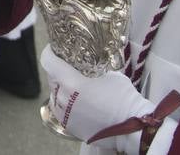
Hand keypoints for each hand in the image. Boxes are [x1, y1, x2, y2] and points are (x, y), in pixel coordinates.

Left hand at [41, 48, 167, 152]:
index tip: (55, 49)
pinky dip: (67, 104)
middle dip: (59, 71)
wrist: (132, 129)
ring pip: (55, 95)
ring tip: (76, 86)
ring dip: (62, 88)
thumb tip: (89, 65)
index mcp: (70, 82)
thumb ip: (94, 68)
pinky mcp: (70, 127)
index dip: (50, 52)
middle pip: (51, 78)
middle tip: (70, 68)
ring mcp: (65, 115)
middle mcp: (63, 99)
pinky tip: (80, 103)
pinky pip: (62, 110)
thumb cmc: (124, 99)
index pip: (48, 61)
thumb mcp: (110, 74)